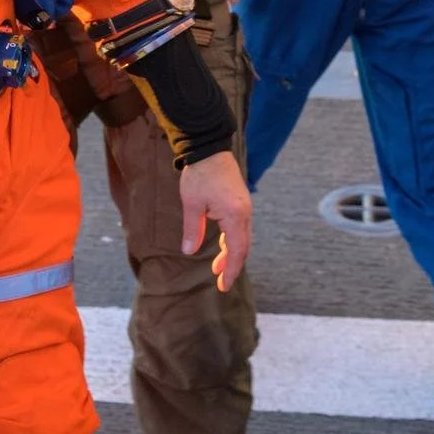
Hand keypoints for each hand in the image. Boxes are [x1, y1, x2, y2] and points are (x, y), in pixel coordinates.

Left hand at [178, 150, 251, 291]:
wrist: (209, 147)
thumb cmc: (199, 174)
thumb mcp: (192, 204)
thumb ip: (191, 229)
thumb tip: (188, 251)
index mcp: (235, 215)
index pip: (237, 250)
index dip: (231, 270)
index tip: (224, 285)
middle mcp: (244, 213)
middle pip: (242, 246)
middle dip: (232, 265)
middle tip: (221, 282)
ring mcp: (244, 207)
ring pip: (241, 238)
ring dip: (231, 253)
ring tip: (217, 267)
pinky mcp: (240, 203)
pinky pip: (239, 228)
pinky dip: (231, 240)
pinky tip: (221, 247)